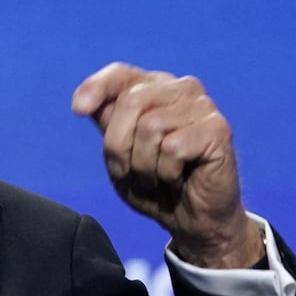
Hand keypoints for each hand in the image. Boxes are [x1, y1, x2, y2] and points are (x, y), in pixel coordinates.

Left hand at [71, 62, 262, 267]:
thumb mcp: (120, 153)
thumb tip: (84, 103)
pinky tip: (179, 178)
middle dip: (119, 144)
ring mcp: (202, 107)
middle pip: (131, 101)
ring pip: (150, 126)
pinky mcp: (217, 130)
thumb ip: (107, 123)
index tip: (78, 110)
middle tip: (131, 171)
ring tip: (158, 177)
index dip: (97, 87)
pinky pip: (172, 148)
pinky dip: (166, 172)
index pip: (120, 74)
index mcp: (156, 88)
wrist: (193, 222)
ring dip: (144, 164)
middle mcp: (181, 89)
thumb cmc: (156, 184)